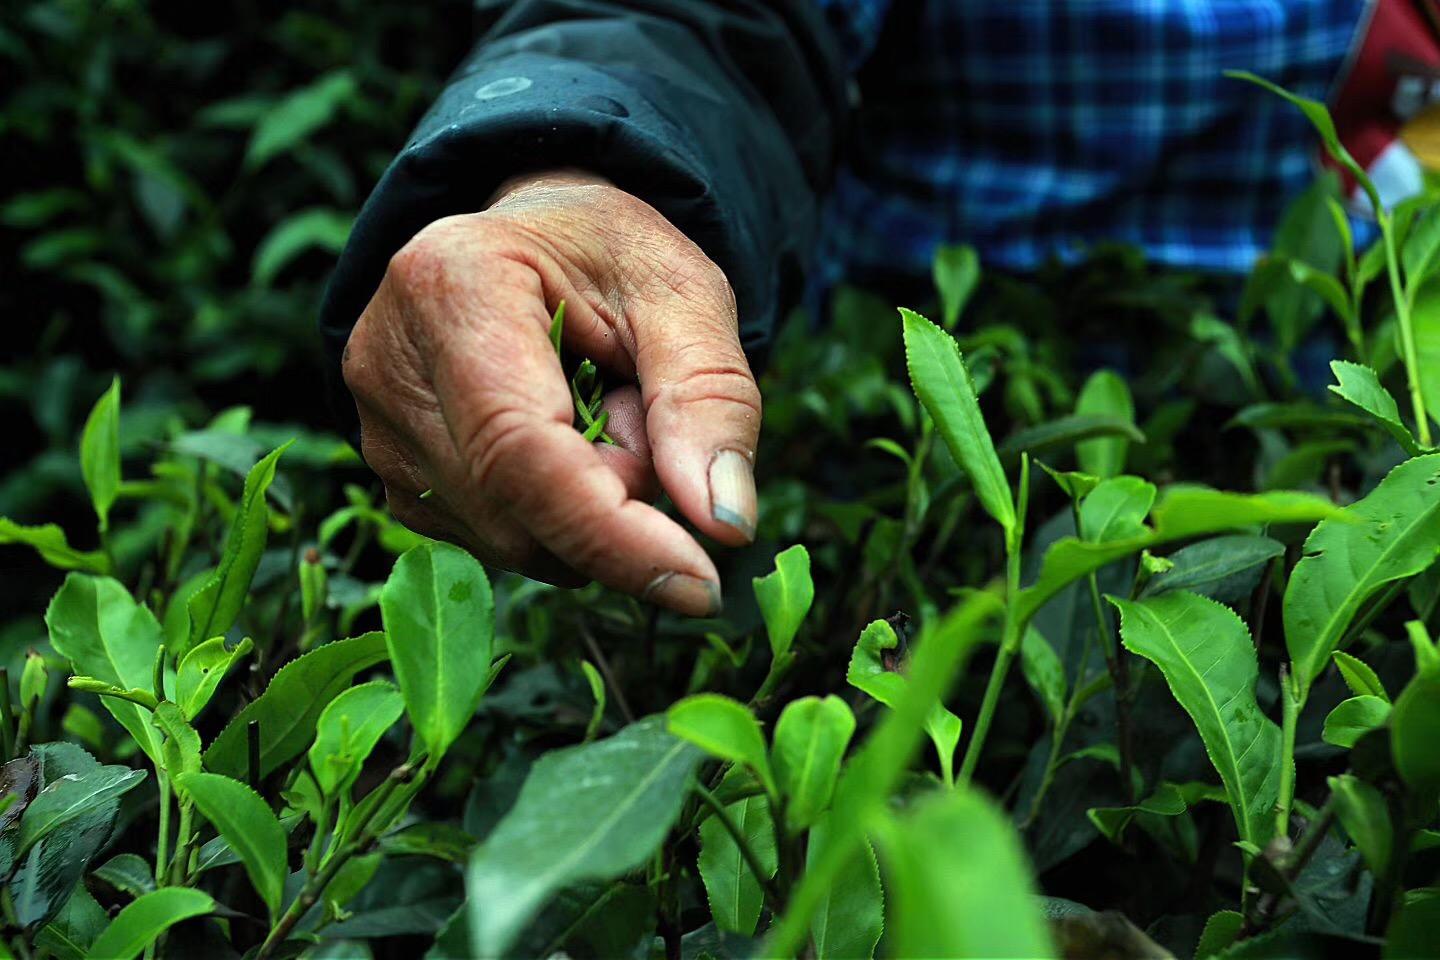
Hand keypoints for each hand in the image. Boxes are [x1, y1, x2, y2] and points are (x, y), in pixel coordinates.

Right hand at [341, 171, 759, 616]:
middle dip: (617, 505)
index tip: (699, 584)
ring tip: (601, 413)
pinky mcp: (396, 479)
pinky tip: (565, 444)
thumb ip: (711, 399)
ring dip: (591, 511)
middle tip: (650, 420)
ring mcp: (377, 430)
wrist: (538, 238)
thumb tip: (725, 524)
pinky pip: (498, 544)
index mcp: (452, 285)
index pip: (519, 449)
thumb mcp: (684, 294)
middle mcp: (387, 364)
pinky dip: (558, 519)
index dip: (610, 533)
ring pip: (511, 542)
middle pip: (516, 511)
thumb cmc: (611, 257)